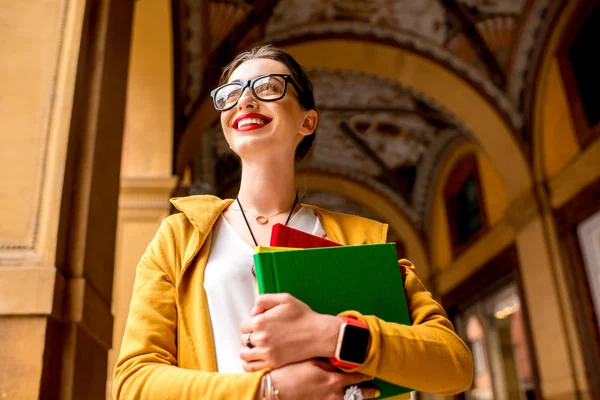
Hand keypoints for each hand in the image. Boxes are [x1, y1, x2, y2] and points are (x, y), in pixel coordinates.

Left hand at [240, 293, 341, 370]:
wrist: (318, 334)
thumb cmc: (303, 315)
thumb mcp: (284, 299)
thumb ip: (264, 300)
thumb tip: (253, 312)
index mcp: (261, 321)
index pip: (243, 325)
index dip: (250, 324)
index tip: (259, 325)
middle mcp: (261, 337)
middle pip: (243, 339)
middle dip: (250, 336)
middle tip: (261, 335)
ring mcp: (266, 352)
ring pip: (244, 354)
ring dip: (248, 350)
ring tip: (257, 347)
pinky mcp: (273, 363)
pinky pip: (251, 367)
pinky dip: (248, 364)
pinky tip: (254, 359)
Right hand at [264, 359, 379, 399]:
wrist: (274, 391)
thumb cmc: (289, 373)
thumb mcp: (309, 361)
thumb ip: (327, 361)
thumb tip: (338, 360)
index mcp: (333, 380)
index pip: (355, 376)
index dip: (364, 373)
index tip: (371, 372)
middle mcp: (333, 395)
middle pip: (356, 393)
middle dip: (367, 391)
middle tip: (376, 390)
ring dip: (357, 399)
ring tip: (366, 397)